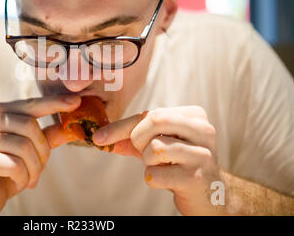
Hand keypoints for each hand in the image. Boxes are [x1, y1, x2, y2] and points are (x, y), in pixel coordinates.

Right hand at [0, 95, 80, 214]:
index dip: (53, 103)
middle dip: (43, 152)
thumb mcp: (30, 153)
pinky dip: (22, 177)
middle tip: (41, 169)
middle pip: (29, 126)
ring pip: (23, 146)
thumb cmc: (6, 173)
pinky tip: (19, 183)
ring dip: (34, 168)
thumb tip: (71, 127)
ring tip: (30, 179)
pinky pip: (13, 164)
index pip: (29, 105)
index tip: (76, 101)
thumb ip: (47, 137)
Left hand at [92, 106, 225, 214]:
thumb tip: (99, 137)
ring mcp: (202, 154)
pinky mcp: (196, 178)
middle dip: (138, 139)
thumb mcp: (156, 144)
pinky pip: (155, 174)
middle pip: (154, 120)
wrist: (208, 194)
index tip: (98, 137)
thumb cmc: (178, 164)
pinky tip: (167, 181)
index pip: (150, 113)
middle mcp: (203, 130)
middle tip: (144, 153)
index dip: (121, 126)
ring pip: (154, 148)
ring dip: (148, 162)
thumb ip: (130, 137)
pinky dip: (152, 179)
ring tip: (163, 167)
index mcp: (195, 115)